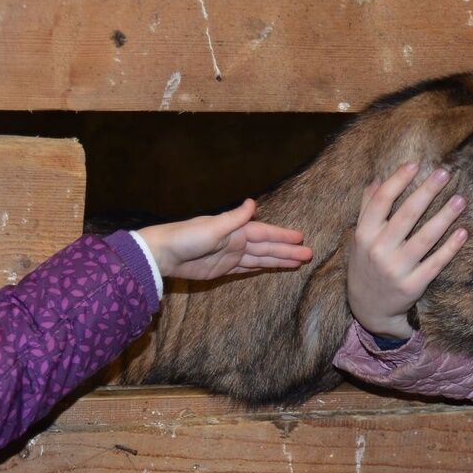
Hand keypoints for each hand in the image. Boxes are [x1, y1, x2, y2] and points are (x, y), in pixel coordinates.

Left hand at [138, 200, 311, 281]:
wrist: (163, 254)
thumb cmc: (186, 237)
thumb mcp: (212, 227)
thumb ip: (234, 218)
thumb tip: (253, 202)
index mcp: (236, 230)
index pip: (265, 233)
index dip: (283, 236)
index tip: (301, 238)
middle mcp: (237, 242)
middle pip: (268, 247)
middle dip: (288, 250)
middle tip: (309, 254)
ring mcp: (231, 256)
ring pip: (261, 258)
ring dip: (279, 260)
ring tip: (298, 262)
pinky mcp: (223, 270)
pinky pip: (248, 268)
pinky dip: (261, 267)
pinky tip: (273, 266)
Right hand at [346, 163, 466, 339]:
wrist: (369, 309)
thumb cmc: (366, 266)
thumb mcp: (360, 238)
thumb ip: (367, 209)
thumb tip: (378, 178)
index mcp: (364, 235)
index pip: (380, 202)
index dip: (398, 181)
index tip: (415, 164)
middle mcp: (379, 251)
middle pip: (406, 215)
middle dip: (426, 192)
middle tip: (445, 173)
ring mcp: (396, 269)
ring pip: (425, 238)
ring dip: (444, 216)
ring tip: (460, 199)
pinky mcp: (413, 285)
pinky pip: (436, 263)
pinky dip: (450, 248)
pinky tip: (462, 232)